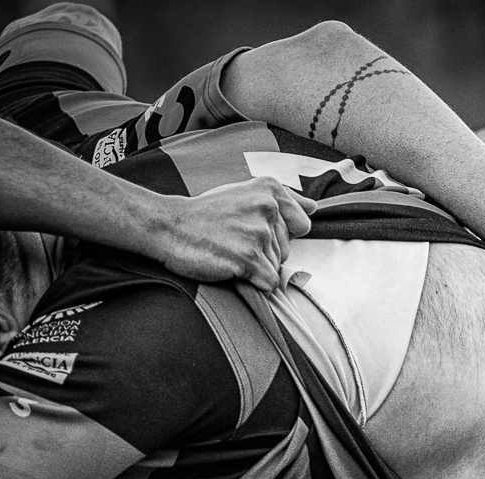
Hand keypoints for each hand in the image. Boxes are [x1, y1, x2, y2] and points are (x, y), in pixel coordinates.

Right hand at [152, 177, 314, 292]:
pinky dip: (253, 282)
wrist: (170, 227)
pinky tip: (231, 265)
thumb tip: (314, 209)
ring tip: (229, 250)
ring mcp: (258, 234)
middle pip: (287, 249)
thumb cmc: (205, 214)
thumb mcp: (244, 194)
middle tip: (233, 239)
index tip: (254, 229)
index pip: (302, 224)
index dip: (280, 234)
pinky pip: (269, 283)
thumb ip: (284, 200)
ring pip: (277, 266)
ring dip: (255, 267)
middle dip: (264, 252)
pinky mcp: (249, 258)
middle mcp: (267, 208)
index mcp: (269, 190)